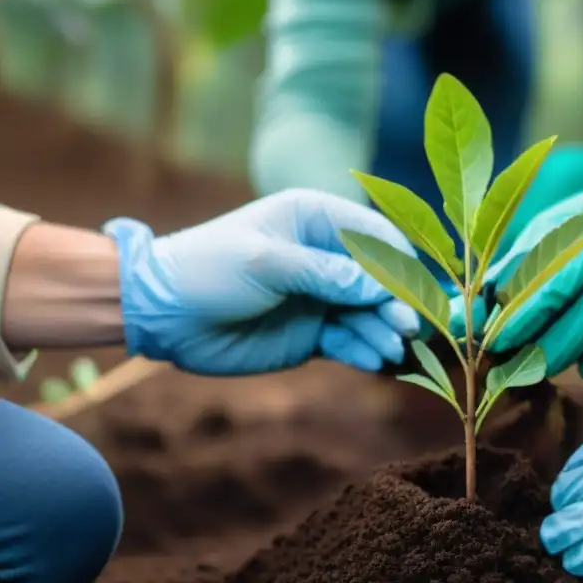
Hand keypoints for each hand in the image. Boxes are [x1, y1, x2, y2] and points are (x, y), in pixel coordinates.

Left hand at [103, 190, 419, 375]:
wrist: (162, 314)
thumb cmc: (209, 269)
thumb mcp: (265, 263)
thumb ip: (324, 274)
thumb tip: (380, 286)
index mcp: (316, 220)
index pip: (376, 236)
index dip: (402, 262)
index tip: (420, 288)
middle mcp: (328, 257)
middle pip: (381, 280)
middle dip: (398, 302)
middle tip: (409, 325)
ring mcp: (323, 297)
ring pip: (370, 314)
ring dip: (385, 331)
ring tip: (393, 349)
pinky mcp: (314, 333)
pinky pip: (351, 342)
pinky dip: (365, 351)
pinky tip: (375, 361)